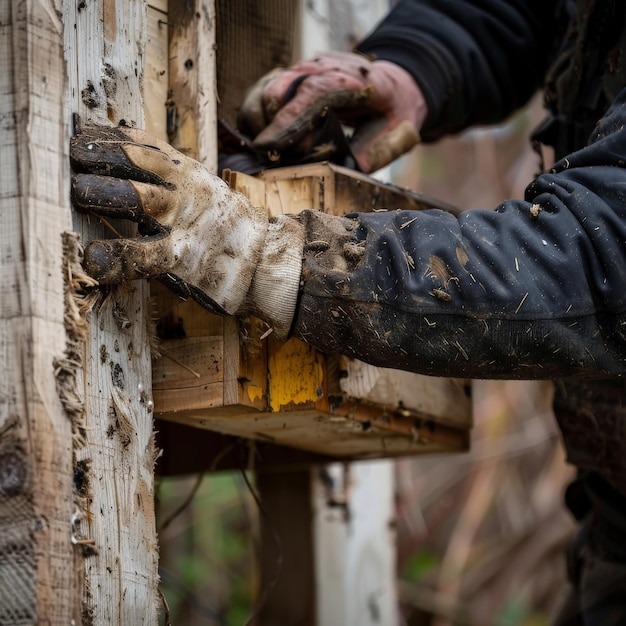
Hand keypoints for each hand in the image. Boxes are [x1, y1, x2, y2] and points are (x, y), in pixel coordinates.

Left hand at [70, 126, 303, 335]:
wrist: (265, 262)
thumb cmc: (225, 228)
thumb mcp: (201, 190)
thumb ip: (168, 178)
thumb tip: (125, 156)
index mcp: (188, 174)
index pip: (144, 145)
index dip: (109, 138)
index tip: (81, 134)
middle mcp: (186, 192)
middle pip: (139, 163)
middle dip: (101, 157)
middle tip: (72, 156)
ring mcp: (185, 224)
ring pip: (140, 199)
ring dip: (104, 192)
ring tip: (77, 190)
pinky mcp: (183, 260)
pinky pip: (145, 256)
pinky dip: (117, 256)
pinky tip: (94, 257)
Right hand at [238, 51, 426, 172]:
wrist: (397, 83)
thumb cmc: (394, 112)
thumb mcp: (393, 136)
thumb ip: (368, 154)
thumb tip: (336, 172)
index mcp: (352, 79)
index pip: (312, 93)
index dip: (287, 121)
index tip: (267, 147)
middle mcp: (323, 67)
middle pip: (278, 89)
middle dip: (269, 128)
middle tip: (276, 157)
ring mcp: (305, 68)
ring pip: (264, 89)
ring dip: (258, 122)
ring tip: (267, 149)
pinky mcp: (294, 76)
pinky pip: (263, 91)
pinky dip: (257, 114)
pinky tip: (266, 136)